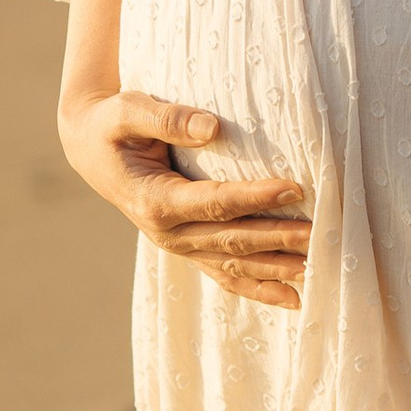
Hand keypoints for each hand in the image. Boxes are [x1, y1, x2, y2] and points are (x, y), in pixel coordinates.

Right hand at [56, 86, 309, 311]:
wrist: (91, 149)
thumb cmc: (112, 124)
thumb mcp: (128, 111)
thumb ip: (168, 118)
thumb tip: (213, 127)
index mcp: (154, 201)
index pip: (214, 203)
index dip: (254, 198)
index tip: (294, 189)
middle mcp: (167, 232)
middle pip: (230, 240)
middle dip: (276, 238)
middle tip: (320, 232)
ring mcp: (178, 245)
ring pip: (232, 265)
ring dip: (274, 269)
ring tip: (317, 270)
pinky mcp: (187, 248)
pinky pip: (225, 274)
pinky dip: (258, 288)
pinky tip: (292, 299)